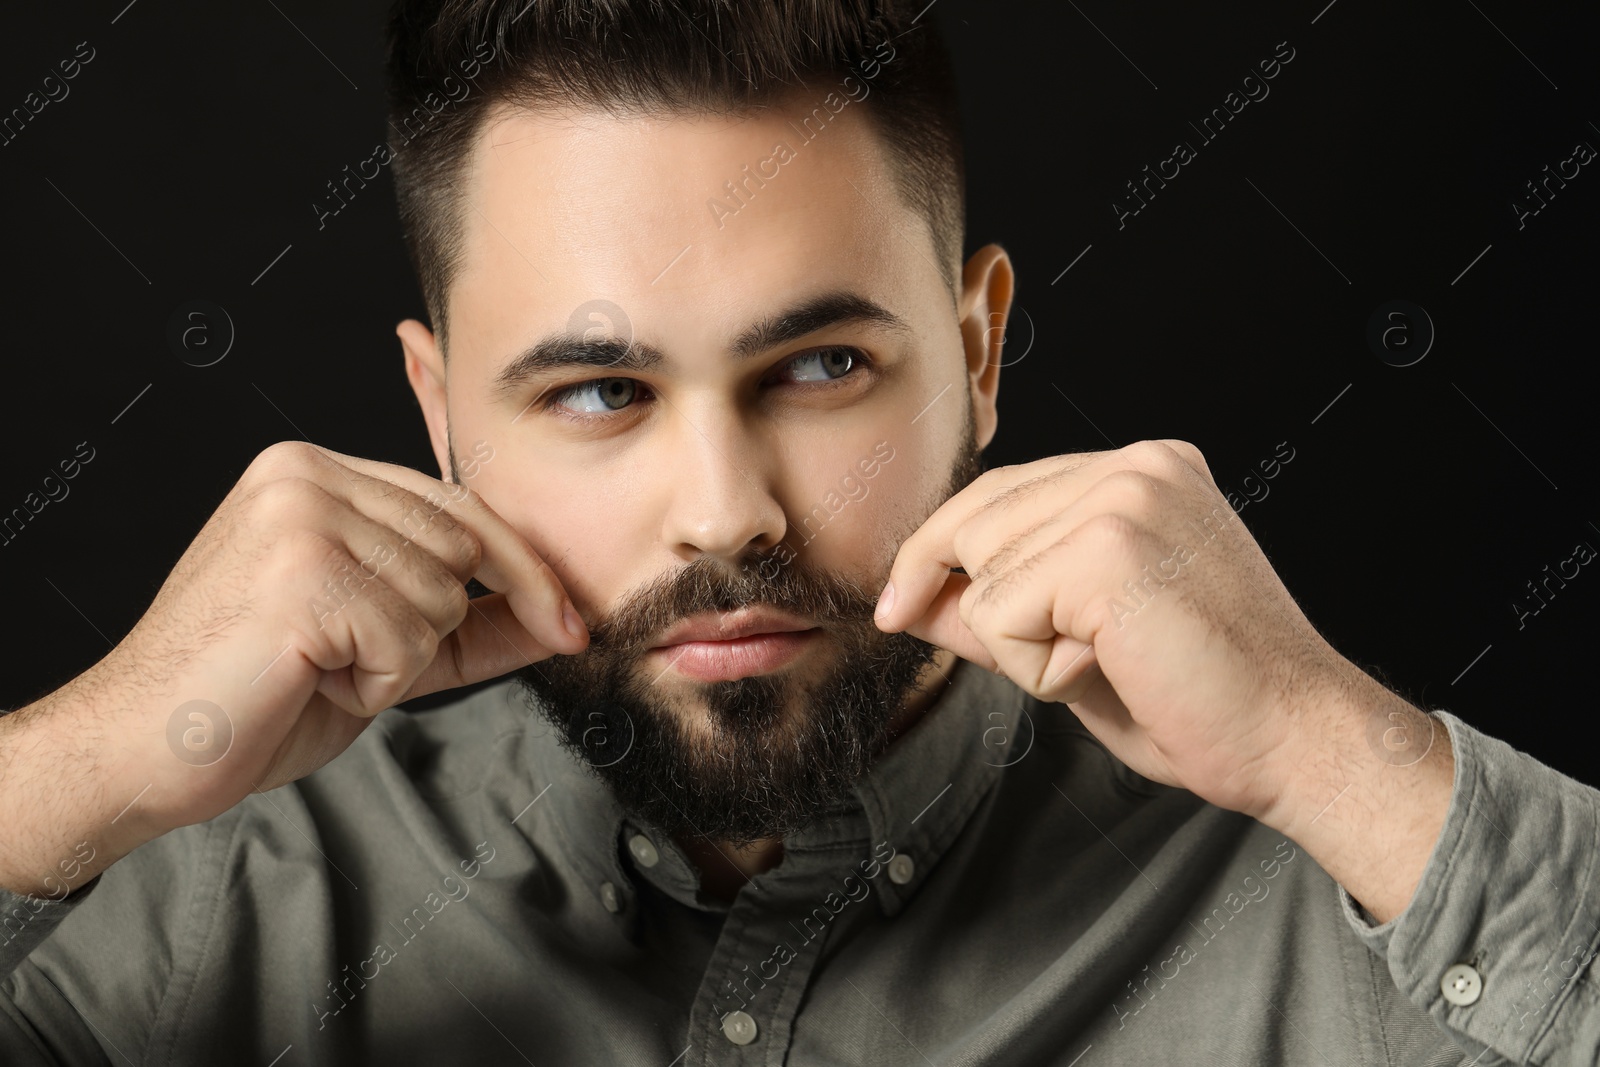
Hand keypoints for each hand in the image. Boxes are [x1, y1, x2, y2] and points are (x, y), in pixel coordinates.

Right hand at [1, 441, 584, 893]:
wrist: (141, 748)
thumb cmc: (251, 696)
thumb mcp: (379, 647)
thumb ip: (470, 622)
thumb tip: (565, 618)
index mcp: (316, 473)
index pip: (461, 507)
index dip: (522, 572)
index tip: (570, 623)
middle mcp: (307, 475)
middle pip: (464, 550)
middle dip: (431, 626)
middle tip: (341, 659)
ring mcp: (301, 517)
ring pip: (442, 599)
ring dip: (396, 660)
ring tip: (314, 667)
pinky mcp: (301, 573)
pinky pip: (409, 640)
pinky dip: (375, 683)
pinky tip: (307, 679)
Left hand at [874, 439, 1364, 821]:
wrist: (1296, 739)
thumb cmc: (1201, 700)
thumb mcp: (1076, 643)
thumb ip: (993, 610)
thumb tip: (909, 600)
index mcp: (1142, 472)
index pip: (1001, 492)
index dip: (940, 552)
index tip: (897, 604)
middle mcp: (1135, 465)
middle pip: (975, 521)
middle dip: (985, 608)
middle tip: (1073, 664)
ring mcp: (1125, 497)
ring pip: (982, 572)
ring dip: (1024, 643)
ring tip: (1114, 660)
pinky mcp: (1108, 547)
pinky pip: (998, 613)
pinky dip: (1037, 666)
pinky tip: (1114, 668)